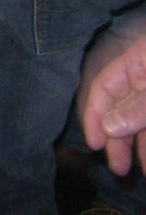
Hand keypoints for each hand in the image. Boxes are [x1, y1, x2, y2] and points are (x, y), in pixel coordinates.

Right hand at [81, 14, 145, 175]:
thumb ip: (137, 106)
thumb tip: (106, 126)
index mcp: (135, 62)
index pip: (103, 88)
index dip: (94, 116)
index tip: (93, 144)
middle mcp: (143, 75)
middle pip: (123, 108)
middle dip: (120, 139)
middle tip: (118, 169)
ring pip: (143, 119)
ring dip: (142, 145)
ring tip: (144, 171)